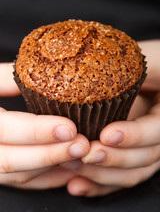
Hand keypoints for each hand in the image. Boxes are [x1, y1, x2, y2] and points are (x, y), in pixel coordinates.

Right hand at [0, 63, 88, 188]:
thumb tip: (44, 74)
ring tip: (80, 158)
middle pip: (11, 160)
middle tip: (82, 146)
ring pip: (17, 176)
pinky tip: (67, 171)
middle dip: (50, 155)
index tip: (69, 128)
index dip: (37, 131)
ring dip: (51, 170)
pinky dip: (45, 180)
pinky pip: (21, 184)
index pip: (5, 128)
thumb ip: (9, 78)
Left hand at [62, 40, 159, 196]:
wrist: (145, 84)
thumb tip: (109, 69)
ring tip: (75, 169)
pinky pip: (121, 177)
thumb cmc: (150, 69)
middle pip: (146, 157)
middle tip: (86, 154)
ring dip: (103, 175)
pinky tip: (80, 185)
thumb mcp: (150, 65)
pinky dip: (101, 183)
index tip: (107, 134)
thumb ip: (141, 70)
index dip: (135, 135)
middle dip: (115, 159)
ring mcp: (147, 149)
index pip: (158, 129)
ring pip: (133, 172)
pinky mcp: (131, 156)